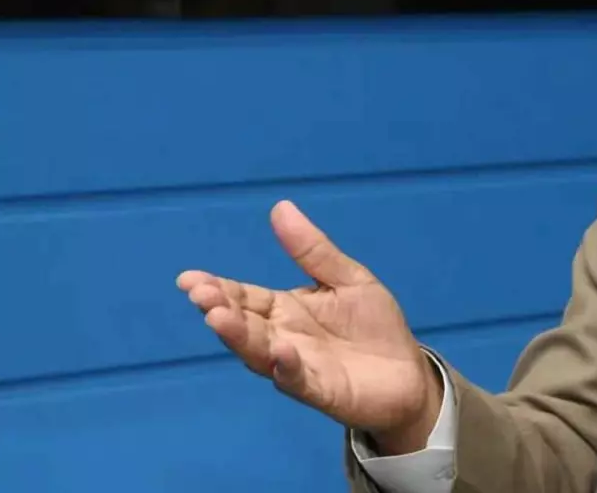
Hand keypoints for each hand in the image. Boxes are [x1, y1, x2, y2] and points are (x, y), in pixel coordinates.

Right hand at [177, 200, 441, 451]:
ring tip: (220, 318)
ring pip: (260, 353)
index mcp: (285, 309)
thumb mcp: (347, 278)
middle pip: (244, 324)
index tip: (188, 278)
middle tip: (201, 295)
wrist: (408, 374)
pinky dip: (286, 367)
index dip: (217, 288)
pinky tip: (280, 351)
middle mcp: (282, 338)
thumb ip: (313, 251)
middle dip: (221, 309)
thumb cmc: (373, 326)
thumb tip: (280, 207)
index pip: (244, 296)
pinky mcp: (321, 390)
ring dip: (240, 337)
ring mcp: (298, 365)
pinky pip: (297, 380)